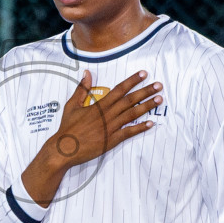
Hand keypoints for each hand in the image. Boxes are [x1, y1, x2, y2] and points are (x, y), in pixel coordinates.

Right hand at [21, 70, 162, 206]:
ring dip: (147, 106)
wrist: (64, 149)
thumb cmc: (67, 128)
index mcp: (99, 105)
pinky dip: (140, 128)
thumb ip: (82, 89)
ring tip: (159, 100)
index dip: (132, 81)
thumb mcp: (72, 105)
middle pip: (130, 100)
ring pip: (132, 114)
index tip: (144, 74)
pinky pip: (129, 132)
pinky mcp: (112, 140)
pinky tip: (151, 123)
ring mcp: (111, 127)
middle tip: (159, 85)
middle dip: (146, 91)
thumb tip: (87, 73)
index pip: (119, 89)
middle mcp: (107, 114)